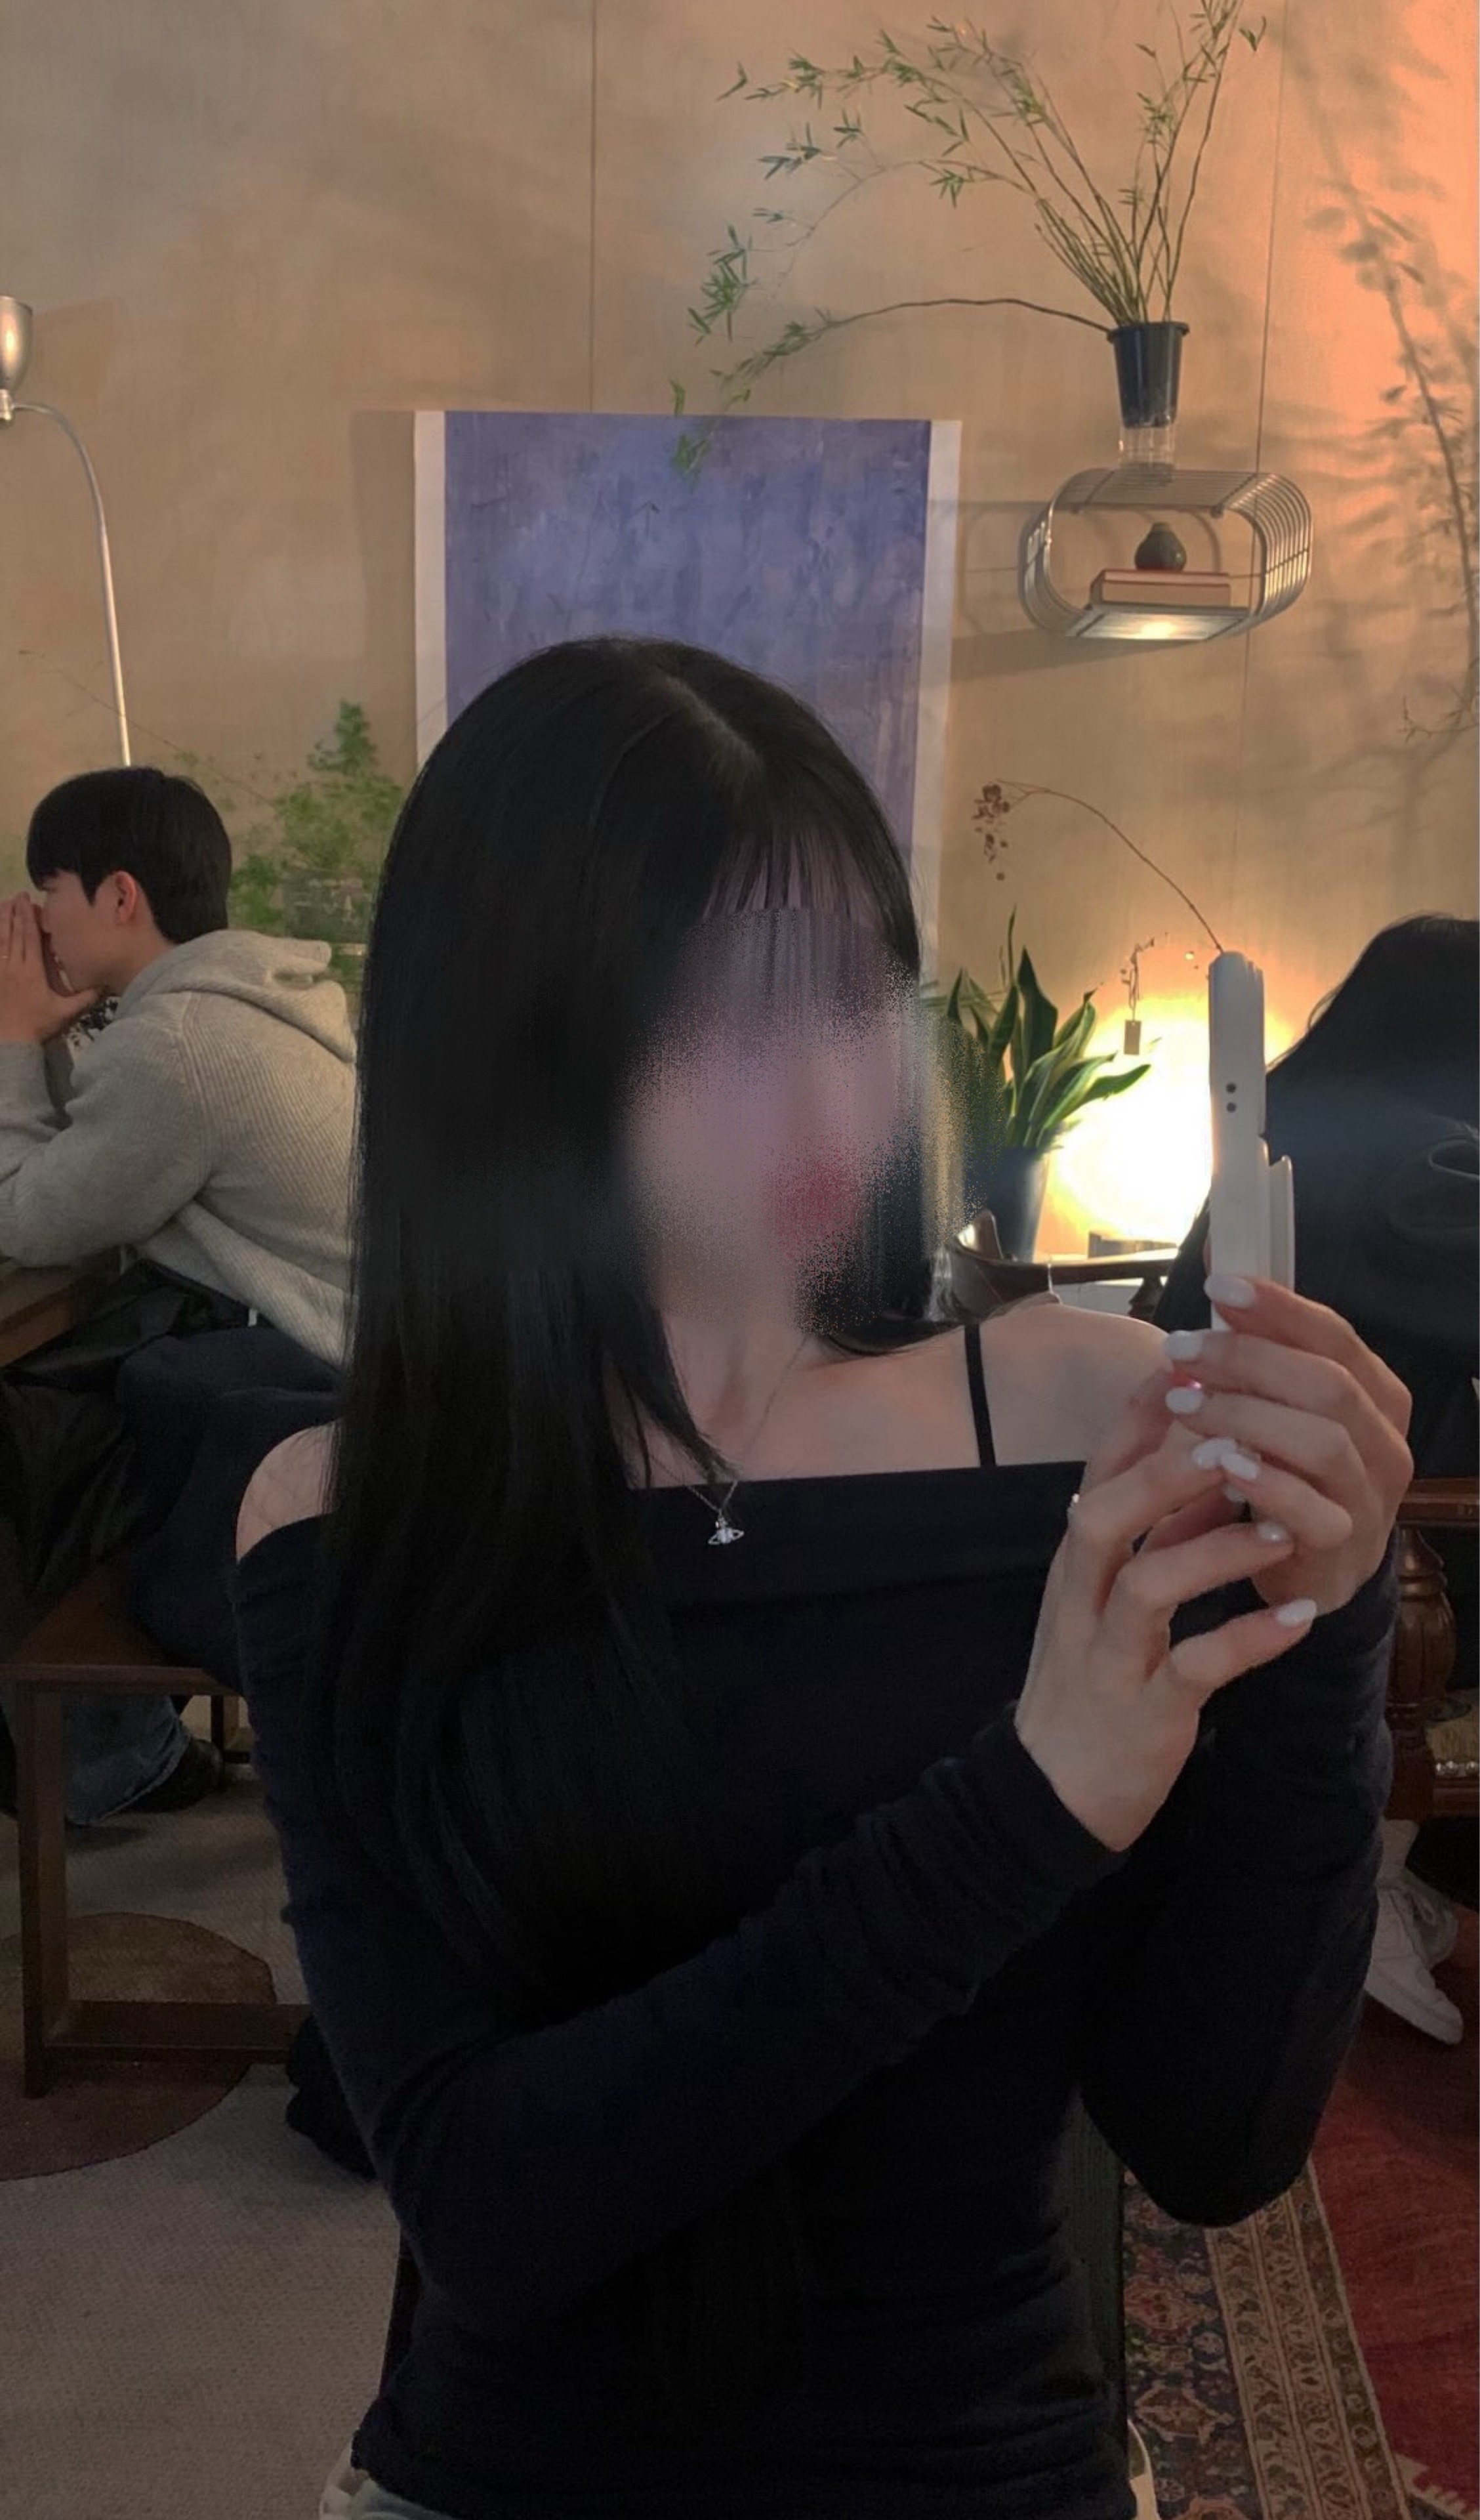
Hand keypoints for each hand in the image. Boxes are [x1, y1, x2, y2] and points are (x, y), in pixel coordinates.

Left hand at [0, 896, 98, 1042]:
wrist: (10, 1043)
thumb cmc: (38, 1027)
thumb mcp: (66, 1014)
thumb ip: (86, 998)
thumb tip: (105, 985)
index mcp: (31, 971)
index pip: (29, 938)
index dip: (28, 917)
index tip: (26, 900)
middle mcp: (13, 967)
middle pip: (12, 934)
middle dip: (14, 913)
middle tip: (15, 896)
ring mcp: (0, 973)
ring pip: (0, 942)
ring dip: (1, 922)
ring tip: (2, 905)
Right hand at [1014, 1418, 1323, 1851]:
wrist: (1051, 1792)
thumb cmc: (1088, 1681)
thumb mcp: (1107, 1596)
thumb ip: (1154, 1533)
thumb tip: (1204, 1462)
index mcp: (1074, 1564)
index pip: (1095, 1474)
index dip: (1137, 1421)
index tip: (1188, 1372)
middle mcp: (1080, 1600)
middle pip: (1102, 1516)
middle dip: (1165, 1475)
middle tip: (1236, 1443)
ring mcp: (1108, 1657)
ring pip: (1147, 1587)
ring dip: (1216, 1552)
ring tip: (1282, 1530)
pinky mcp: (1144, 1713)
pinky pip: (1196, 1669)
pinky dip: (1248, 1641)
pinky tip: (1298, 1620)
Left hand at [1152, 1273, 1412, 1614]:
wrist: (1305, 1573)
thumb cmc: (1286, 1478)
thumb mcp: (1278, 1412)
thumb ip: (1262, 1359)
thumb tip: (1221, 1288)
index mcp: (1377, 1399)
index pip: (1337, 1338)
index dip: (1280, 1309)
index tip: (1219, 1287)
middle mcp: (1385, 1445)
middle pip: (1330, 1385)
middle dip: (1250, 1359)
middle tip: (1181, 1347)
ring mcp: (1369, 1500)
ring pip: (1323, 1443)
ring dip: (1247, 1415)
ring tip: (1183, 1401)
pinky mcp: (1342, 1552)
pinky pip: (1312, 1512)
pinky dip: (1265, 1481)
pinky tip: (1219, 1462)